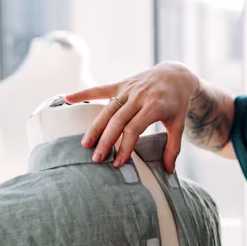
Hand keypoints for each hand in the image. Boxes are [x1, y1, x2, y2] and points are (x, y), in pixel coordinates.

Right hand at [65, 62, 199, 172]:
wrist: (176, 74)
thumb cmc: (177, 102)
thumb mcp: (179, 124)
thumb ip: (173, 147)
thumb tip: (169, 170)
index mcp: (154, 106)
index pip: (134, 129)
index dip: (125, 147)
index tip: (118, 162)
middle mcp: (139, 97)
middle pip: (117, 121)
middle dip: (106, 141)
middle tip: (96, 158)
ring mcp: (129, 89)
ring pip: (107, 109)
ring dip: (95, 126)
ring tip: (85, 143)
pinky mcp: (122, 84)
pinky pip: (100, 89)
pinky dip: (83, 93)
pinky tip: (67, 99)